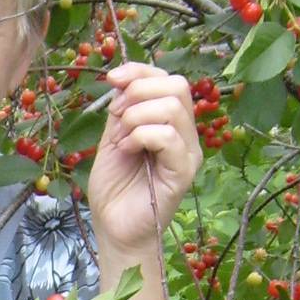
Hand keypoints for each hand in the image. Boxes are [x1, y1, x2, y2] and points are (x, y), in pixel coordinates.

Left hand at [86, 62, 201, 256]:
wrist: (113, 227)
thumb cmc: (115, 188)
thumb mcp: (113, 137)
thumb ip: (123, 109)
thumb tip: (122, 79)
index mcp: (171, 122)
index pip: (168, 78)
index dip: (139, 71)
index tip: (111, 80)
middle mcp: (186, 134)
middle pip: (177, 86)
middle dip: (139, 91)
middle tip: (115, 117)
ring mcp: (188, 153)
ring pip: (173, 108)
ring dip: (136, 117)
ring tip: (120, 140)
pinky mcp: (184, 172)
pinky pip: (169, 137)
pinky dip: (141, 136)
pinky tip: (127, 151)